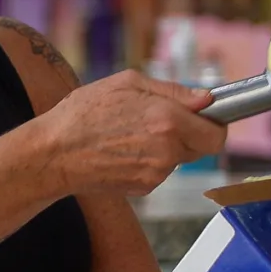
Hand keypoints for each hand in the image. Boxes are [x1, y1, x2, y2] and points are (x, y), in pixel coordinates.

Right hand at [37, 72, 225, 196]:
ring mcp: (157, 172)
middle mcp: (168, 149)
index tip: (205, 117)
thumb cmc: (83, 113)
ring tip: (130, 134)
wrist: (53, 154)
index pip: (217, 133)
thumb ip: (172, 90)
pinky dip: (148, 160)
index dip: (214, 124)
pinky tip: (122, 150)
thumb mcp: (126, 84)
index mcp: (168, 119)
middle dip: (190, 134)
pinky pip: (160, 170)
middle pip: (202, 147)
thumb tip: (205, 99)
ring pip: (178, 158)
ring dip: (165, 146)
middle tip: (162, 122)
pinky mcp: (145, 187)